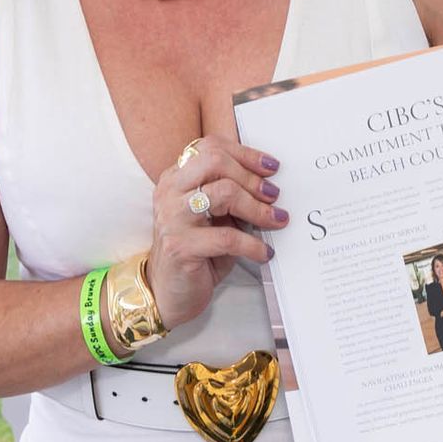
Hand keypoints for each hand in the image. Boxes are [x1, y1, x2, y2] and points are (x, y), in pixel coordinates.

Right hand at [147, 138, 282, 330]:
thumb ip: (231, 197)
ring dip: (257, 208)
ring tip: (274, 221)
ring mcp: (171, 218)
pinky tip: (264, 252)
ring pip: (224, 193)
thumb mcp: (214, 217)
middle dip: (252, 178)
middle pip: (215, 162)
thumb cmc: (197, 252)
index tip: (271, 167)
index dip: (245, 154)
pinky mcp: (180, 246)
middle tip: (274, 195)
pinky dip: (253, 244)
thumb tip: (270, 186)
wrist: (167, 293)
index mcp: (176, 178)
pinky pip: (227, 237)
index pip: (210, 147)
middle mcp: (169, 192)